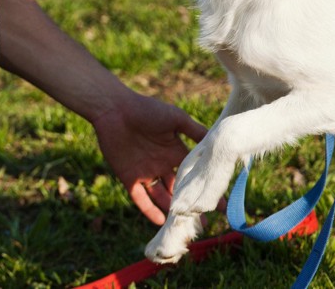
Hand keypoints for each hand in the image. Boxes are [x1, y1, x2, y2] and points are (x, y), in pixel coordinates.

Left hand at [92, 91, 206, 224]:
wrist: (114, 108)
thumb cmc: (145, 109)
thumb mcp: (176, 118)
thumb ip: (195, 131)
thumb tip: (218, 141)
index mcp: (174, 151)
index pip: (193, 175)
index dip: (205, 188)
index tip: (220, 204)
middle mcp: (162, 164)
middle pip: (179, 190)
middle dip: (190, 205)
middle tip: (204, 222)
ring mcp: (145, 172)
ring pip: (161, 197)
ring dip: (172, 211)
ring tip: (185, 226)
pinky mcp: (128, 176)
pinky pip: (140, 198)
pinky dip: (149, 210)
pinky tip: (161, 222)